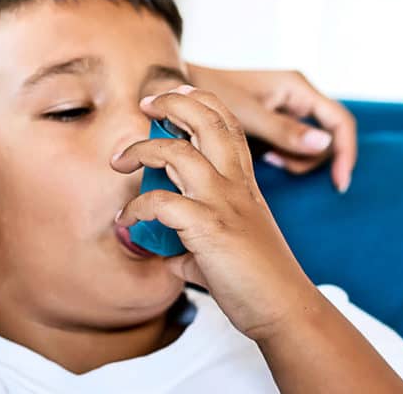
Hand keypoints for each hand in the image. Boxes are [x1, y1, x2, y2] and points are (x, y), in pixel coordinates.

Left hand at [111, 85, 323, 340]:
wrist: (283, 307)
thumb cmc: (257, 277)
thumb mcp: (228, 244)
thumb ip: (194, 238)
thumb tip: (166, 250)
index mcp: (244, 182)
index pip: (227, 124)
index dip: (201, 101)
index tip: (176, 94)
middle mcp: (236, 184)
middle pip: (207, 121)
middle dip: (172, 102)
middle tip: (146, 103)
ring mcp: (223, 202)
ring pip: (177, 152)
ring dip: (141, 148)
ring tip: (120, 159)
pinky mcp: (208, 227)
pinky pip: (160, 202)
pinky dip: (136, 207)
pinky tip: (127, 220)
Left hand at [188, 65, 356, 192]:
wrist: (182, 90)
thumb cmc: (212, 94)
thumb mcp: (249, 116)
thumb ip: (285, 131)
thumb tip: (324, 143)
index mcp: (297, 88)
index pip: (340, 122)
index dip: (345, 153)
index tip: (339, 182)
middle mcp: (298, 96)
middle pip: (326, 137)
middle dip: (308, 158)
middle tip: (276, 161)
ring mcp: (288, 109)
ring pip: (310, 145)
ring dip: (293, 158)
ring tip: (266, 156)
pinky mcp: (277, 122)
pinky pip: (293, 145)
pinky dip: (283, 155)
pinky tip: (264, 155)